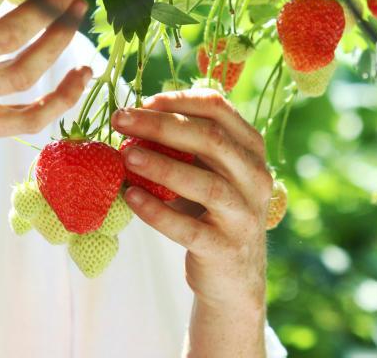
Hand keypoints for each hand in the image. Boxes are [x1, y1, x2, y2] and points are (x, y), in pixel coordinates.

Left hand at [112, 89, 271, 355]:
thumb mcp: (208, 172)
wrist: (233, 276)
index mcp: (251, 149)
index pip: (218, 109)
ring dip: (162, 166)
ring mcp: (244, 215)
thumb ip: (185, 145)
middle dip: (161, 125)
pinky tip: (131, 198)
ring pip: (206, 184)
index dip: (178, 100)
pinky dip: (158, 211)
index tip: (141, 102)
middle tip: (120, 120)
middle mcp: (256, 178)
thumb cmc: (211, 212)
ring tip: (126, 155)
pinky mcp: (225, 248)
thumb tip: (136, 116)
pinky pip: (188, 228)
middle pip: (211, 140)